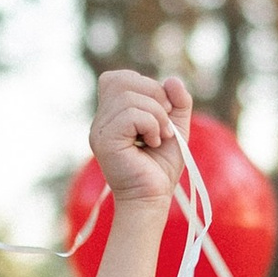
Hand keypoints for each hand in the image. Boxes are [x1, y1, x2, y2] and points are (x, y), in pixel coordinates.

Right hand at [89, 69, 192, 222]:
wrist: (152, 198)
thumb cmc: (160, 167)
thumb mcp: (176, 127)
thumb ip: (177, 101)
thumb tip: (172, 80)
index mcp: (112, 115)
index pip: (118, 78)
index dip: (144, 84)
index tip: (161, 110)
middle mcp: (101, 121)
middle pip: (122, 80)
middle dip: (154, 94)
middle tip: (166, 122)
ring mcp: (100, 131)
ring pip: (129, 97)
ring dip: (156, 115)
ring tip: (161, 136)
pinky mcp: (105, 141)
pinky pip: (130, 115)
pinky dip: (151, 125)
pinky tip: (154, 142)